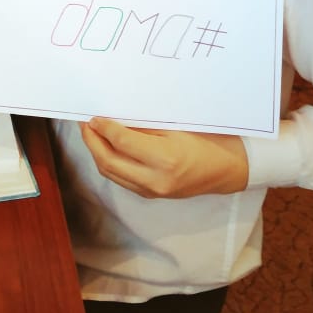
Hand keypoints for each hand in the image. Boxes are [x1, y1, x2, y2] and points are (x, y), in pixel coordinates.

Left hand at [80, 118, 248, 198]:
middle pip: (108, 161)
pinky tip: (106, 149)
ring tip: (91, 134)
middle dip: (92, 142)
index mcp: (164, 159)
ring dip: (97, 153)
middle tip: (85, 124)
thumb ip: (144, 127)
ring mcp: (152, 191)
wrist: (227, 170)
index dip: (103, 128)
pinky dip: (109, 164)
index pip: (121, 143)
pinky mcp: (151, 195)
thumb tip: (113, 118)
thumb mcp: (176, 127)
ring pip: (111, 173)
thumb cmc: (206, 141)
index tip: (93, 117)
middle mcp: (155, 180)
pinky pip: (121, 179)